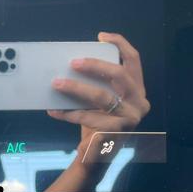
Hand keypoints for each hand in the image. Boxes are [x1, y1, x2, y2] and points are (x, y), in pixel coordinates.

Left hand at [47, 32, 149, 163]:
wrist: (100, 154)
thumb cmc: (100, 118)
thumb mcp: (105, 96)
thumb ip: (99, 81)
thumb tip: (73, 62)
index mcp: (137, 88)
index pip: (134, 60)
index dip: (120, 44)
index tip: (101, 36)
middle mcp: (139, 102)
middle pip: (119, 75)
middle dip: (95, 65)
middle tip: (73, 63)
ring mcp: (129, 119)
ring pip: (102, 98)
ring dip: (76, 88)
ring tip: (56, 84)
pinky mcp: (115, 133)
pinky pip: (88, 118)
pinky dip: (68, 113)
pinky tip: (53, 109)